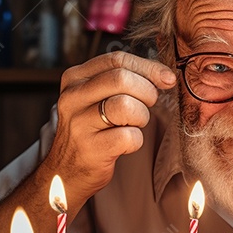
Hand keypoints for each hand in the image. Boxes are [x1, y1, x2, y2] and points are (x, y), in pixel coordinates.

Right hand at [44, 52, 176, 199]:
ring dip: (141, 117)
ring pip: (127, 106)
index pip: (116, 59)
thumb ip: (122, 80)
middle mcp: (72, 97)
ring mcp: (79, 123)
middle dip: (146, 92)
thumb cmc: (91, 131)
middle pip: (122, 78)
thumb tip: (165, 76)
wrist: (66, 173)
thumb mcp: (96, 98)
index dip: (147, 67)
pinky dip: (135, 141)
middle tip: (147, 106)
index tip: (166, 78)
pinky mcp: (91, 148)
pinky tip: (124, 144)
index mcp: (74, 78)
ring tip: (131, 126)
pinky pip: (129, 136)